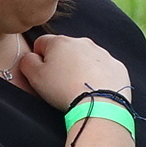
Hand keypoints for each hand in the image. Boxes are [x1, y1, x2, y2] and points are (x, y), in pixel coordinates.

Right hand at [18, 34, 134, 110]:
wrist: (100, 105)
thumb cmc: (63, 90)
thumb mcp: (35, 77)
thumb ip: (27, 62)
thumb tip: (31, 57)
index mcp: (60, 42)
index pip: (42, 43)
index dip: (39, 58)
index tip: (43, 74)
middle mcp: (83, 42)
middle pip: (66, 49)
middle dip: (62, 63)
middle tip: (61, 84)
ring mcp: (103, 54)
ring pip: (87, 58)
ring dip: (81, 69)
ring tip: (79, 89)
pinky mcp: (118, 67)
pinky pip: (105, 70)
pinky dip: (100, 77)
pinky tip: (96, 91)